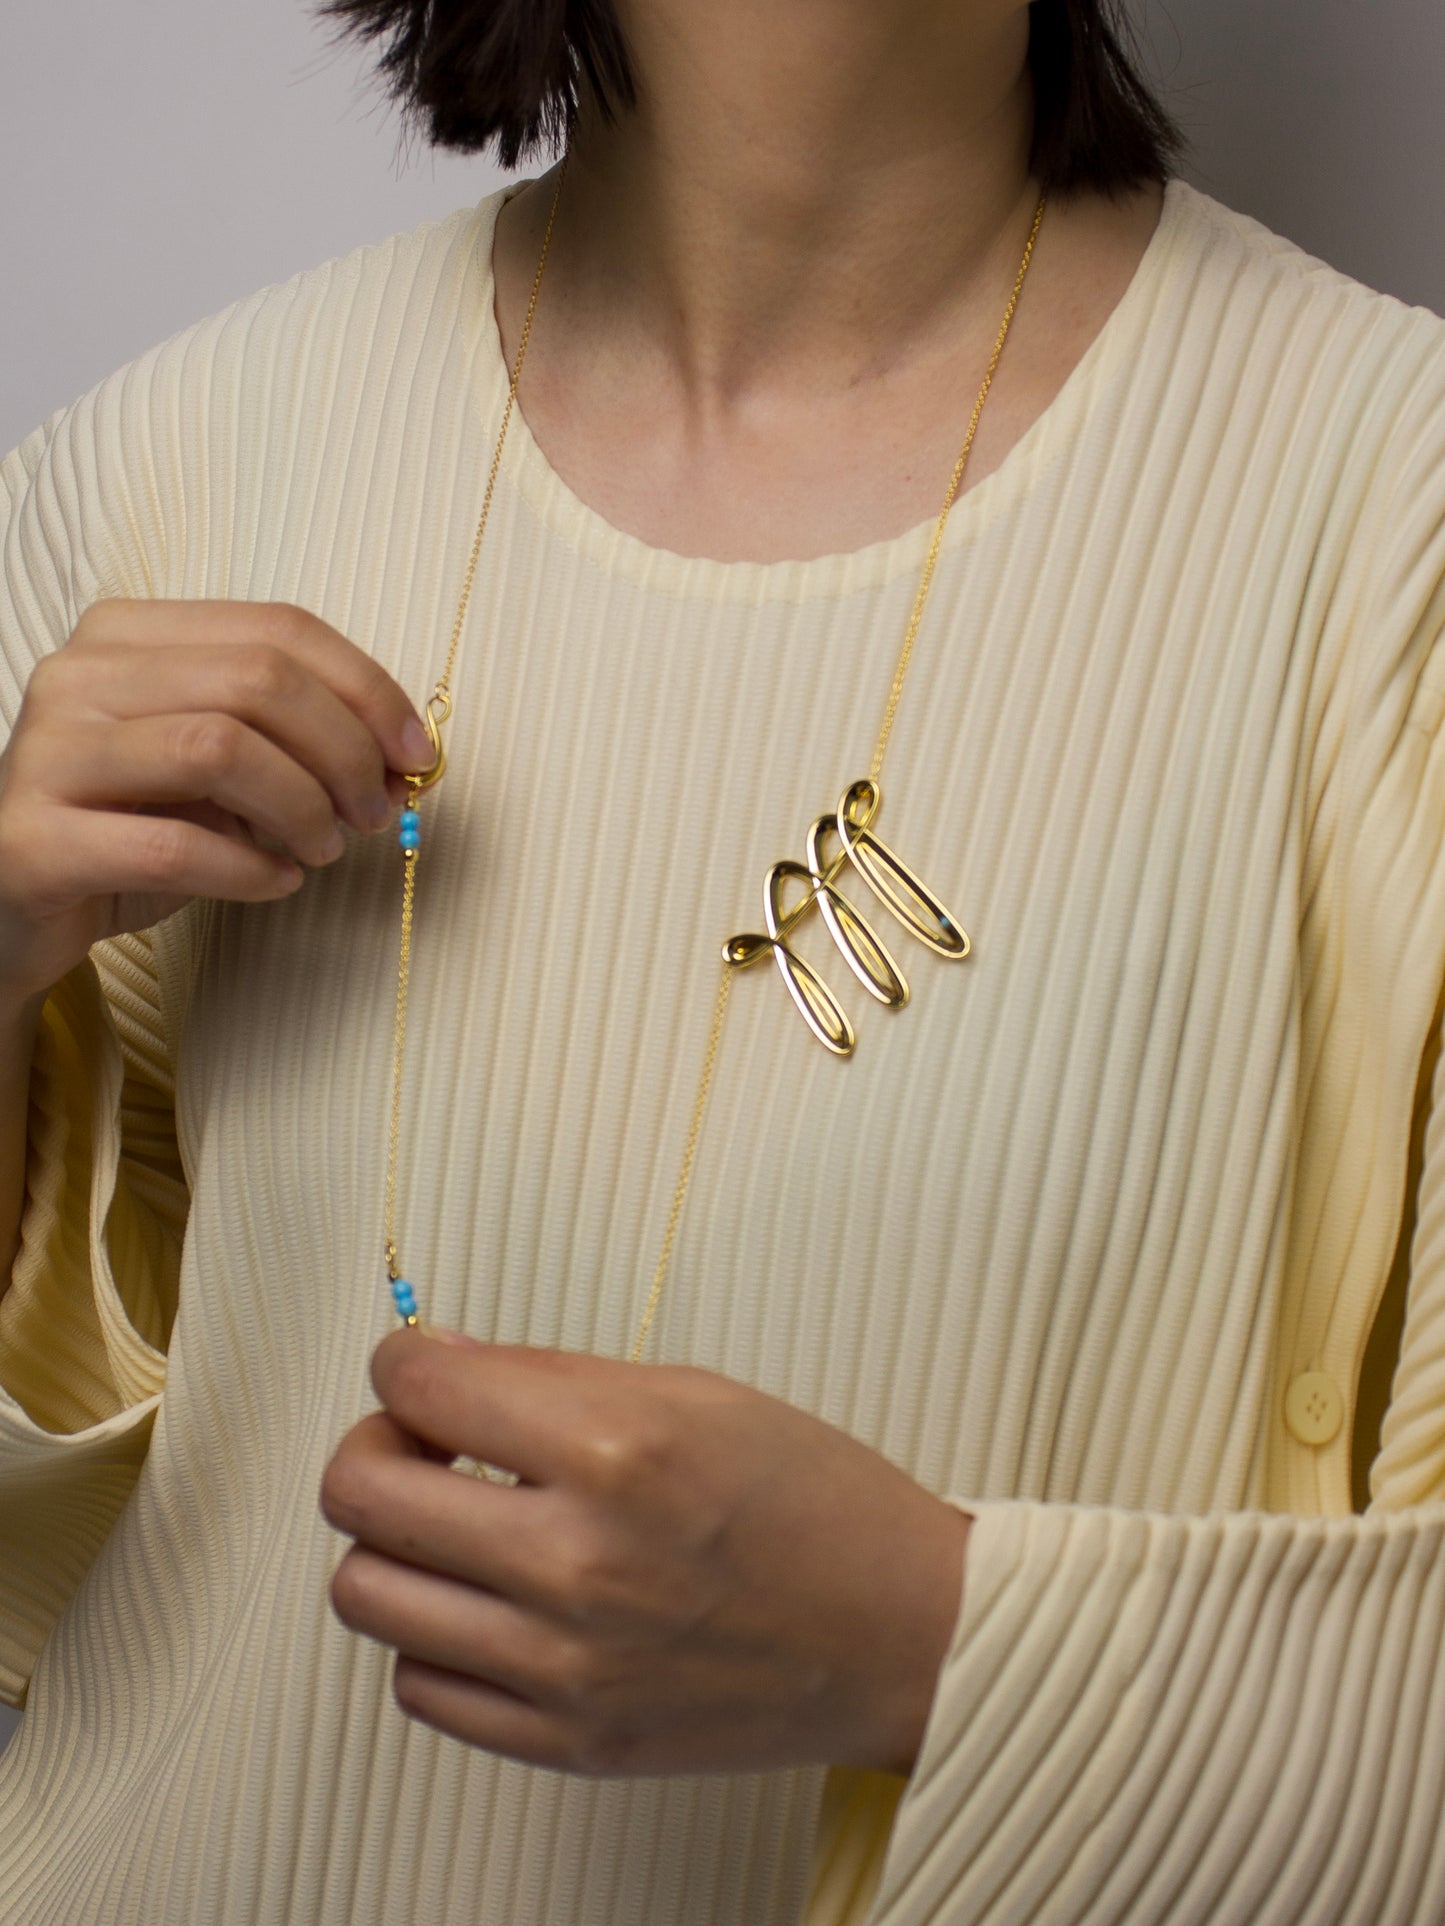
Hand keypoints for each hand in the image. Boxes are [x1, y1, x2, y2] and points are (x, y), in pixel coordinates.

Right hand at [0, 598, 429, 1003]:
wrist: (13, 905)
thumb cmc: (130, 829)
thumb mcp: (217, 772)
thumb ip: (296, 747)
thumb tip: (404, 758)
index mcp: (127, 635)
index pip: (277, 628)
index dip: (367, 689)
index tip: (417, 752)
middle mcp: (79, 675)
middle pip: (257, 681)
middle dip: (343, 751)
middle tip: (374, 812)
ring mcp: (48, 753)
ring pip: (217, 748)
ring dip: (300, 806)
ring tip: (324, 849)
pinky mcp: (34, 840)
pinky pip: (171, 846)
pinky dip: (249, 867)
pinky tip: (276, 882)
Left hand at [320, 1331, 970, 1778]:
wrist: (901, 1634)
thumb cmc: (815, 1501)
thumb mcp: (694, 1392)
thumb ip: (549, 1376)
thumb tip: (435, 1361)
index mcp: (617, 1451)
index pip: (419, 1388)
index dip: (403, 1363)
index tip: (418, 1370)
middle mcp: (577, 1563)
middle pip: (360, 1495)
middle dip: (375, 1445)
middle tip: (421, 1442)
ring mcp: (566, 1666)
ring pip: (366, 1594)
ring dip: (396, 1545)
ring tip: (458, 1527)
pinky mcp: (569, 1743)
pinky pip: (420, 1686)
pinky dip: (436, 1636)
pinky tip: (494, 1603)